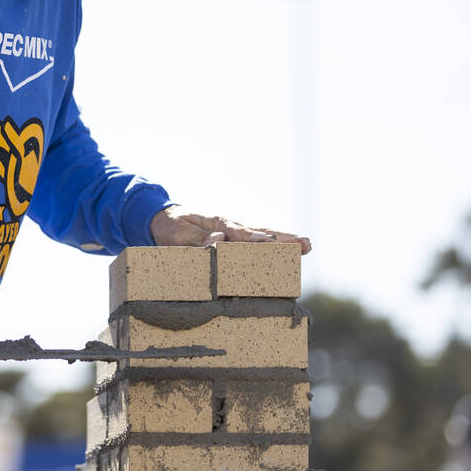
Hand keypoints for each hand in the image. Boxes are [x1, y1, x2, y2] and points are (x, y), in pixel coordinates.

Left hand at [150, 205, 310, 253]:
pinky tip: (289, 252)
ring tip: (306, 246)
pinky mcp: (234, 238)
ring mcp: (234, 232)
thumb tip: (218, 241)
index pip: (239, 233)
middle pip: (260, 232)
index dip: (255, 239)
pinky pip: (256, 242)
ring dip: (284, 240)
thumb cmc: (172, 227)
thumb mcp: (177, 234)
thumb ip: (196, 240)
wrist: (163, 218)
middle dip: (282, 238)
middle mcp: (230, 226)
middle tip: (306, 243)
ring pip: (262, 235)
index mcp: (217, 224)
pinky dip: (273, 245)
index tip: (270, 242)